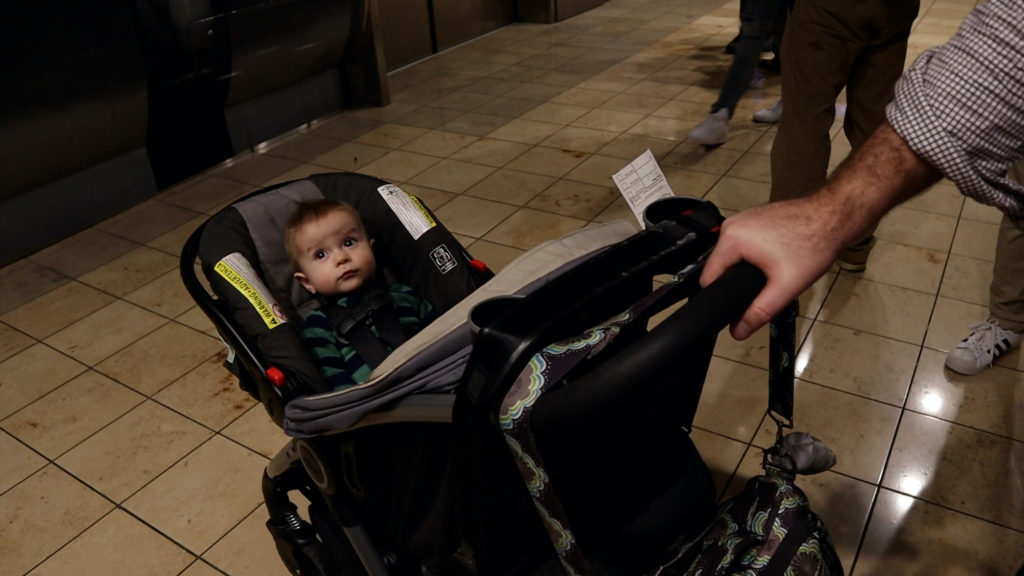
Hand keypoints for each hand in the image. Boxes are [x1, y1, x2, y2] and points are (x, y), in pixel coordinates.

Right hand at [699, 197, 842, 339]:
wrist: (834, 217)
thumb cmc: (813, 244)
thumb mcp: (785, 286)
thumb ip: (759, 312)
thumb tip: (738, 330)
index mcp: (731, 239)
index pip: (708, 278)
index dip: (722, 296)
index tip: (740, 303)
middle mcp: (732, 225)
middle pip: (720, 267)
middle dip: (737, 281)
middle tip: (765, 287)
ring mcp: (743, 219)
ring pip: (732, 255)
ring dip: (746, 268)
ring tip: (773, 271)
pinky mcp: (754, 218)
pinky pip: (744, 243)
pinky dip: (755, 254)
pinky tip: (775, 257)